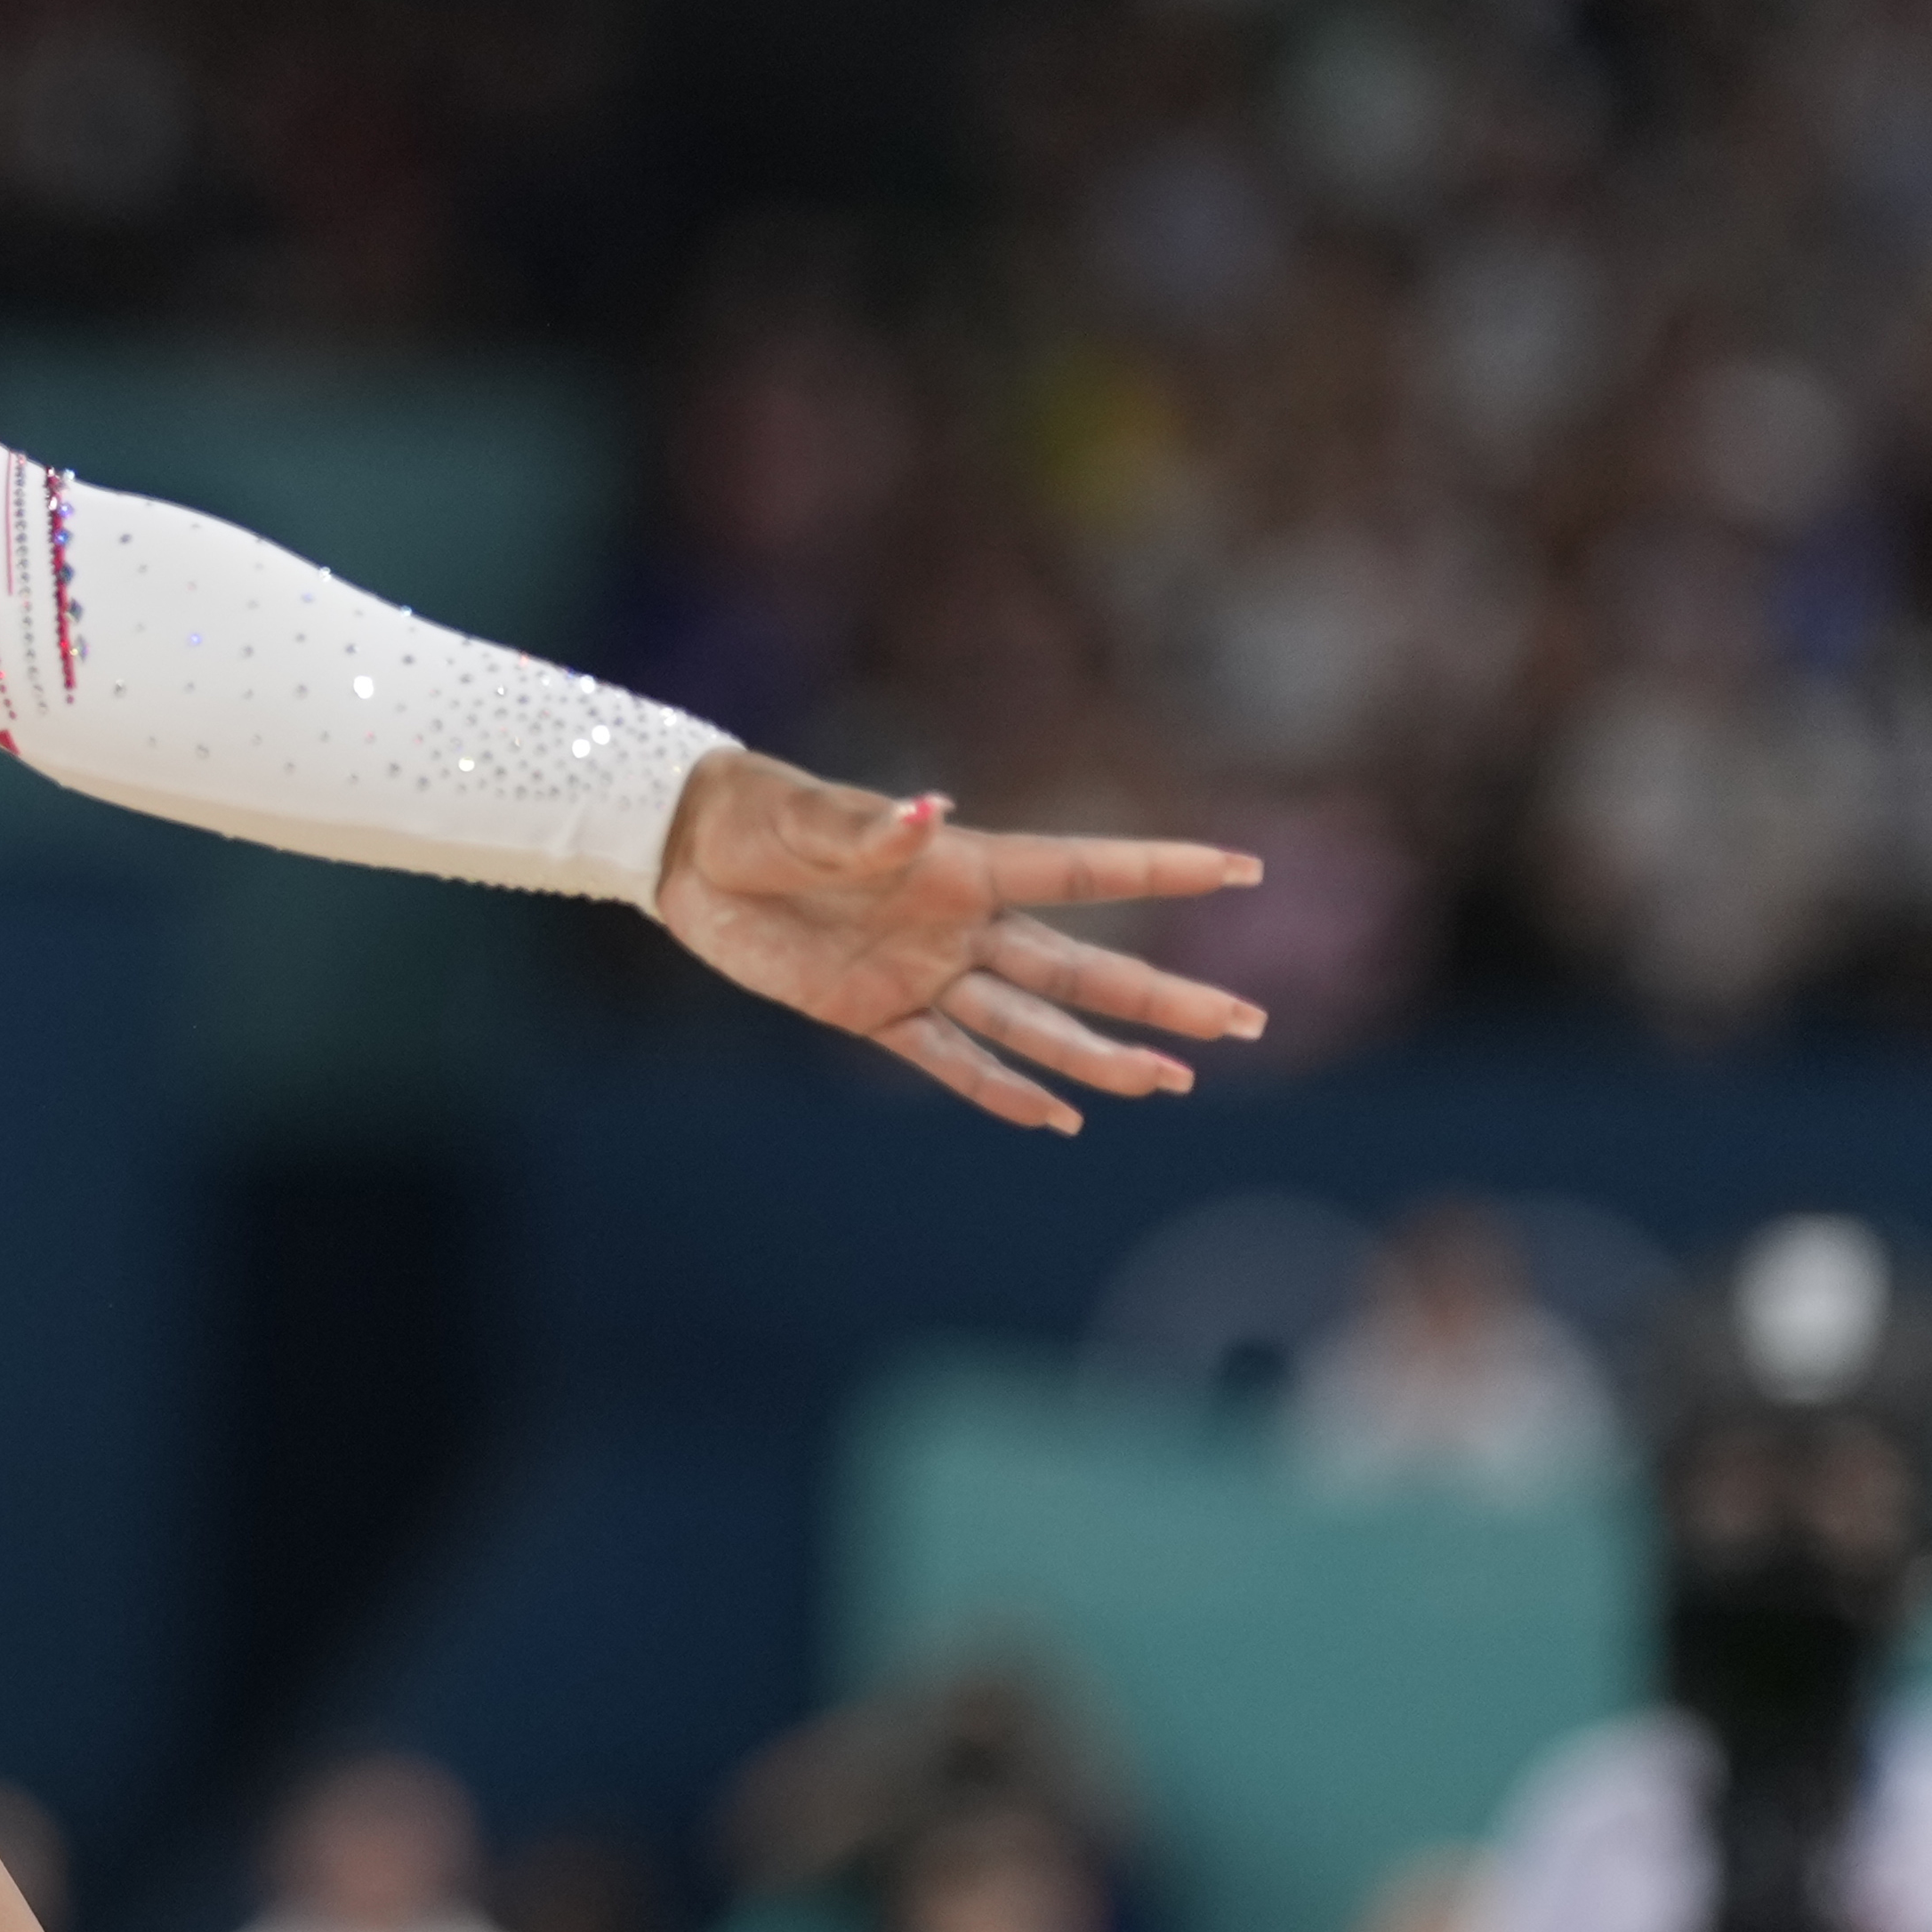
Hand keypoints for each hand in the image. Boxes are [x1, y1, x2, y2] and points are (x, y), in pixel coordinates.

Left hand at [650, 749, 1265, 1134]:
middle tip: (1244, 1023)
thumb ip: (869, 827)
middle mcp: (958, 924)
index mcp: (962, 864)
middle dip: (1162, 997)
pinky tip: (1059, 1119)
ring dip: (1100, 1056)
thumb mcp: (807, 818)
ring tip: (1173, 1083)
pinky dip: (1002, 1090)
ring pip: (1032, 1024)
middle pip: (1081, 969)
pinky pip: (951, 1061)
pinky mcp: (872, 1014)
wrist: (687, 854)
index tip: (1244, 868)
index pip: (1084, 871)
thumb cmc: (756, 814)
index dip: (1162, 869)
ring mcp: (923, 973)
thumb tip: (926, 812)